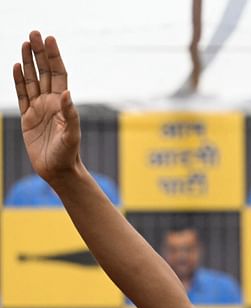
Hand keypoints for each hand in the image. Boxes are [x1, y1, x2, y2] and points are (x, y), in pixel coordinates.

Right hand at [12, 31, 82, 182]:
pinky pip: (22, 95)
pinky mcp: (27, 117)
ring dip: (28, 62)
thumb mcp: (72, 134)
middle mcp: (51, 102)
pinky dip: (18, 81)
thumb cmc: (69, 153)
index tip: (50, 39)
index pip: (59, 74)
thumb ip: (70, 114)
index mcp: (63, 103)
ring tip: (25, 43)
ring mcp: (38, 109)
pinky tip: (16, 66)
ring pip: (32, 80)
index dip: (54, 57)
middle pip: (45, 72)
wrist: (58, 170)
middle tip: (34, 33)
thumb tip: (66, 93)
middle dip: (40, 53)